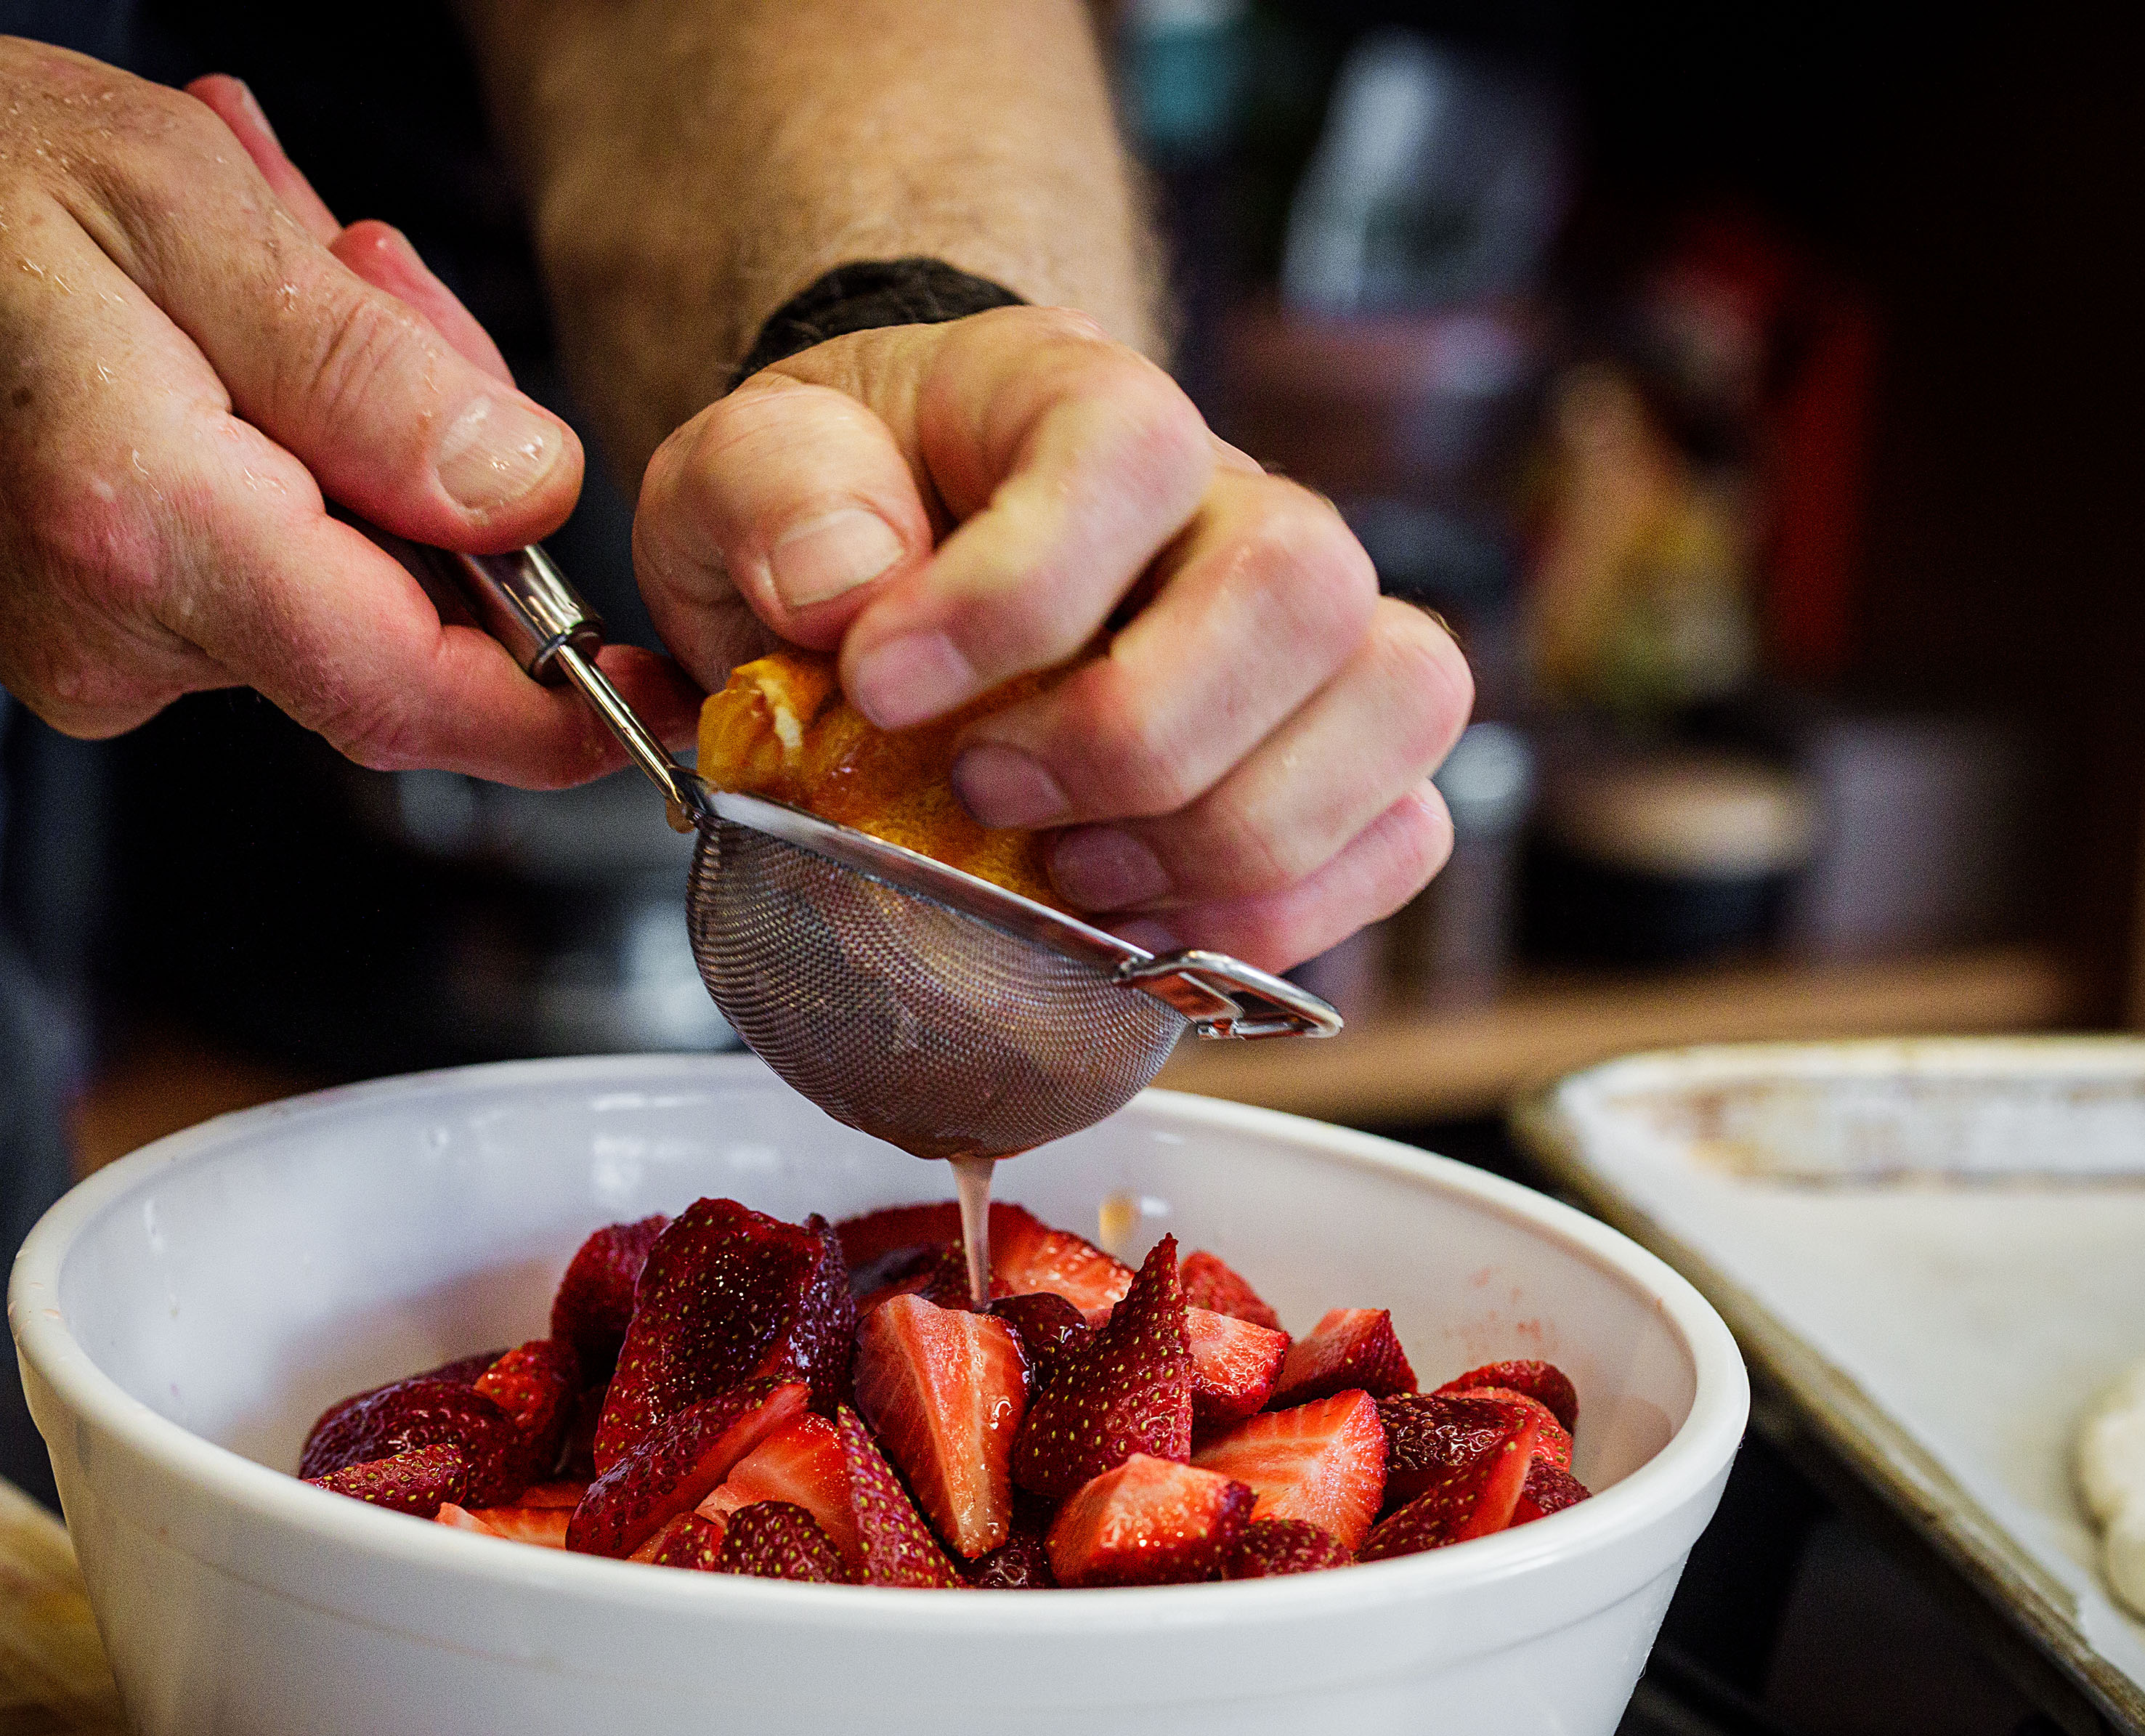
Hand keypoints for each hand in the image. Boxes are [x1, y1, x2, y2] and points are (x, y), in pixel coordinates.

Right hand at [0, 34, 694, 781]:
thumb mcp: (169, 199)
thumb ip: (366, 369)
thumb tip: (527, 492)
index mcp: (140, 527)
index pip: (404, 689)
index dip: (556, 712)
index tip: (654, 704)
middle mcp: (119, 637)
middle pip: (396, 618)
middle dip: (438, 457)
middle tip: (362, 265)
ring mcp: (98, 656)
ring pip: (334, 580)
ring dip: (351, 430)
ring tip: (251, 271)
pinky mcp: (88, 639)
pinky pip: (258, 568)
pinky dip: (279, 456)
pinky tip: (204, 339)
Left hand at [631, 309, 1470, 968]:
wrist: (893, 564)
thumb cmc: (839, 520)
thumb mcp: (739, 473)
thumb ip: (769, 493)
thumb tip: (844, 588)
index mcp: (1078, 401)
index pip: (1131, 451)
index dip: (1016, 592)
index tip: (879, 684)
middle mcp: (1233, 502)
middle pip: (1302, 588)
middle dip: (1133, 737)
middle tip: (984, 792)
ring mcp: (1308, 634)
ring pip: (1396, 708)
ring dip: (1222, 840)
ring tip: (1069, 875)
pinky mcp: (1338, 760)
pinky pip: (1405, 835)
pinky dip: (1281, 916)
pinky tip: (1143, 925)